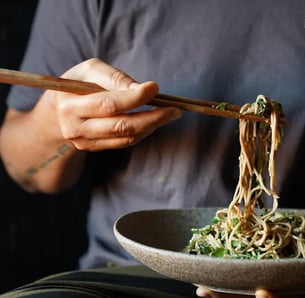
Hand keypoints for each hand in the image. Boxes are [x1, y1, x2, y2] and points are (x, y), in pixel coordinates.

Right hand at [50, 58, 181, 150]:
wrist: (55, 112)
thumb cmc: (78, 84)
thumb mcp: (90, 70)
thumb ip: (114, 77)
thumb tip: (141, 89)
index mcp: (70, 103)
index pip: (109, 104)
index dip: (135, 97)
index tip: (155, 88)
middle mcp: (74, 126)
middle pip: (121, 125)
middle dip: (152, 117)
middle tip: (175, 109)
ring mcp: (84, 141)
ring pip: (126, 136)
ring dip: (153, 125)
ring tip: (171, 113)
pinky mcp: (93, 148)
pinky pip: (124, 142)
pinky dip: (143, 132)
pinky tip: (154, 121)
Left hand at [196, 279, 304, 297]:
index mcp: (292, 286)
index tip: (263, 293)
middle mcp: (274, 284)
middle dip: (232, 297)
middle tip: (212, 292)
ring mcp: (260, 276)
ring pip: (237, 288)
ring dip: (219, 289)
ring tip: (200, 286)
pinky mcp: (251, 263)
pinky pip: (232, 272)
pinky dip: (217, 274)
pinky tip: (201, 272)